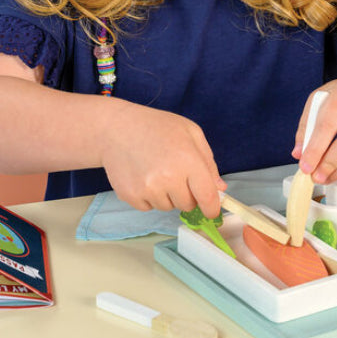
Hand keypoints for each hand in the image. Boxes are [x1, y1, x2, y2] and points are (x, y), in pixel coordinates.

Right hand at [100, 104, 226, 215]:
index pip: (208, 197)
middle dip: (187, 193)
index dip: (212, 208)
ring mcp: (148, 188)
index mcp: (188, 159)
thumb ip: (208, 162)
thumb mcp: (191, 133)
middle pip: (188, 205)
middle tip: (175, 173)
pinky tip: (143, 175)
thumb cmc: (157, 127)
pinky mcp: (131, 196)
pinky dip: (149, 196)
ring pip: (168, 207)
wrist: (116, 128)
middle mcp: (168, 177)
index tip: (211, 210)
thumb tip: (220, 189)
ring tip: (156, 170)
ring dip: (167, 195)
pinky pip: (149, 207)